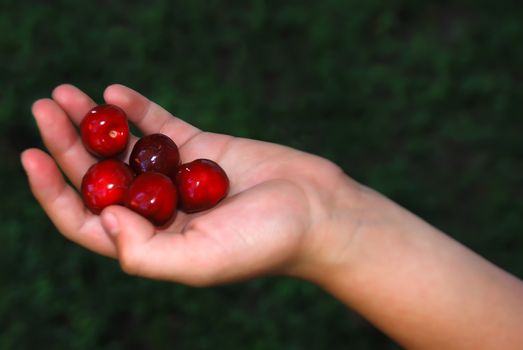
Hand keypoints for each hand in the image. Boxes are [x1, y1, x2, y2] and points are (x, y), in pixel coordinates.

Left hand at [22, 84, 362, 285]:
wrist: (317, 212)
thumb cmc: (265, 242)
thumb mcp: (202, 261)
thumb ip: (145, 252)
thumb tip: (101, 217)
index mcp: (152, 243)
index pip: (88, 220)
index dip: (53, 192)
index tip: (31, 155)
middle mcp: (159, 210)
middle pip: (100, 177)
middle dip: (67, 144)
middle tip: (43, 107)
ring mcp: (178, 177)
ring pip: (124, 149)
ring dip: (93, 123)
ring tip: (65, 94)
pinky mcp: (200, 149)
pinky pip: (160, 127)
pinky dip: (137, 110)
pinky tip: (113, 93)